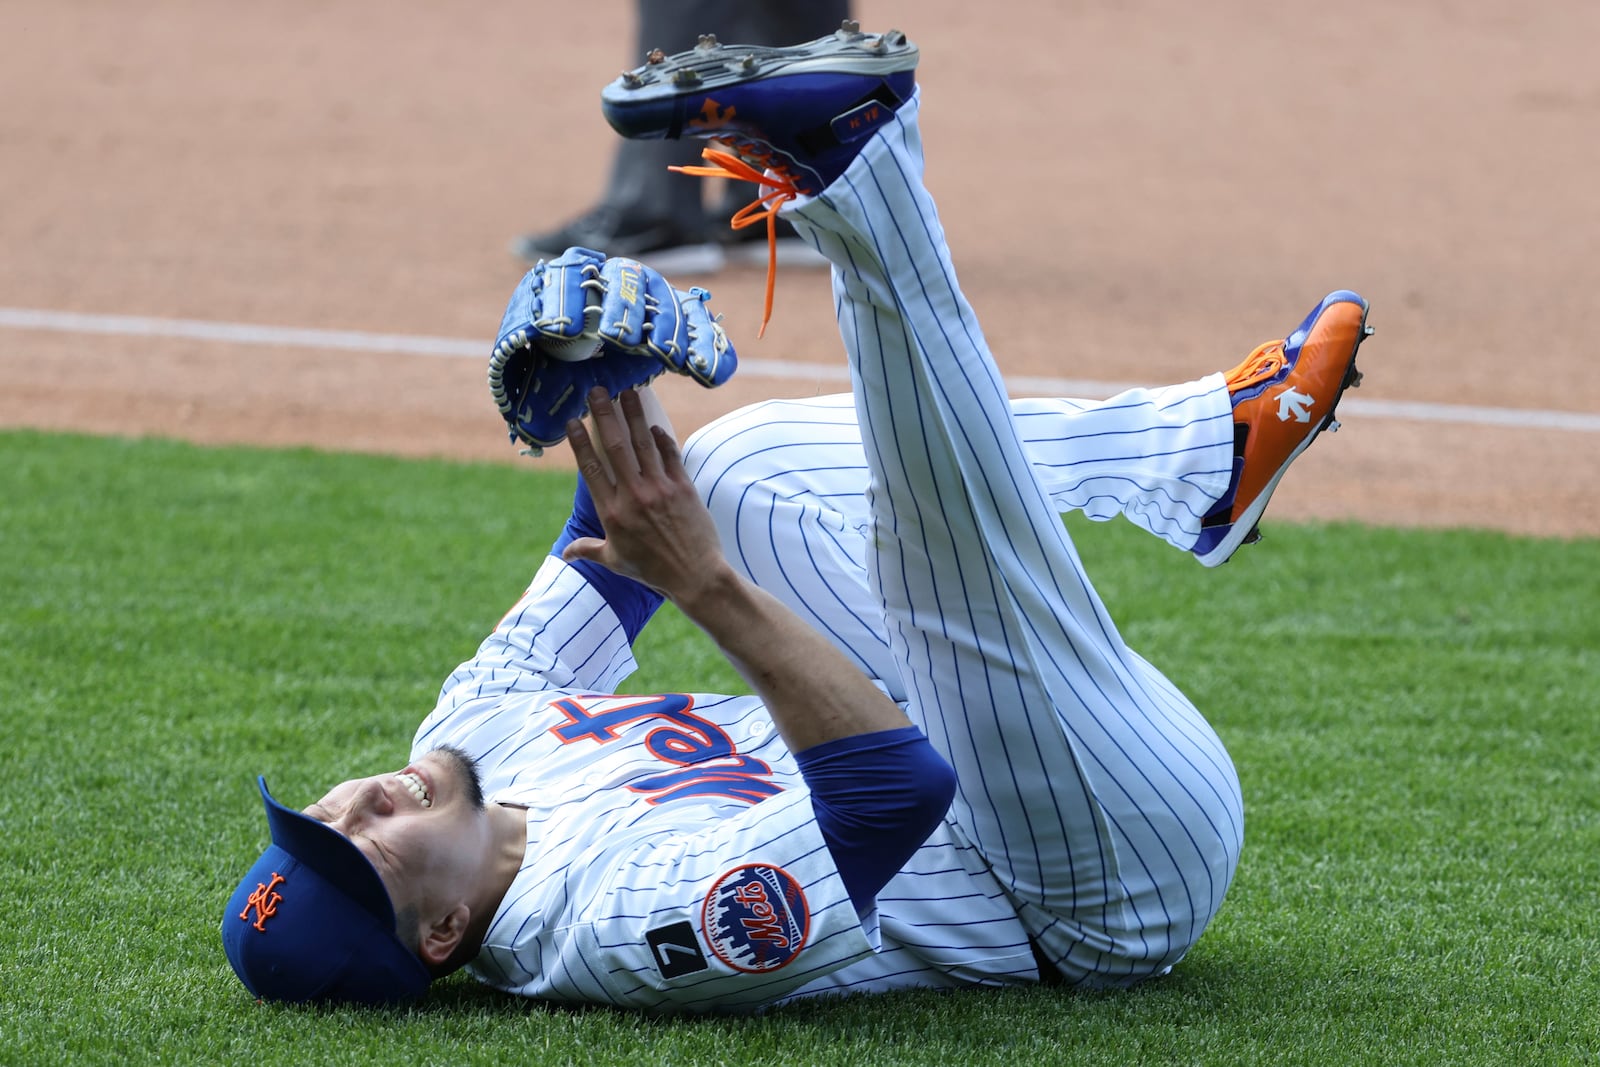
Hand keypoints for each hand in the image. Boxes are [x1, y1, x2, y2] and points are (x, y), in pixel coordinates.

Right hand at [560, 387, 729, 604]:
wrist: (695, 576)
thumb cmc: (652, 571)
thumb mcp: (615, 561)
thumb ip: (588, 550)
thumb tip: (565, 553)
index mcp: (612, 513)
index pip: (591, 469)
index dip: (580, 442)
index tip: (572, 421)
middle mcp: (633, 496)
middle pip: (615, 446)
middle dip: (605, 414)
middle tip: (597, 390)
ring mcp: (660, 489)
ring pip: (643, 443)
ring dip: (635, 414)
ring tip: (628, 391)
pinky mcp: (684, 487)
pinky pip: (670, 454)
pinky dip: (662, 438)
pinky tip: (654, 425)